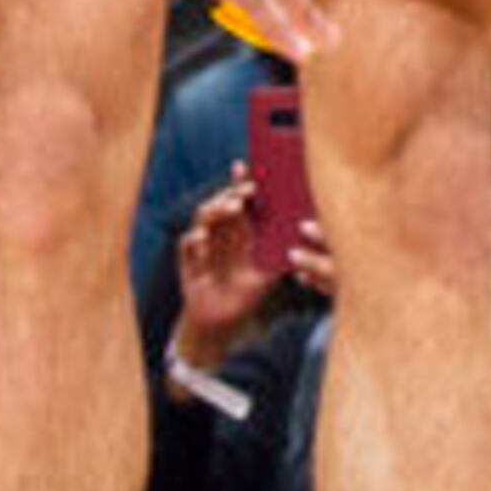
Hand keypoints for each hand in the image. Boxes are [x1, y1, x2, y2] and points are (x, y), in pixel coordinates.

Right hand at [172, 171, 291, 363]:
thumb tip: (304, 240)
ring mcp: (203, 244)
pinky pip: (187, 243)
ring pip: (204, 216)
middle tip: (251, 190)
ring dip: (217, 209)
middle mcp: (220, 232)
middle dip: (235, 192)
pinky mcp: (189, 261)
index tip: (254, 169)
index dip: (244, 183)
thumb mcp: (267, 274)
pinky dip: (195, 238)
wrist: (221, 321)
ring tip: (234, 208)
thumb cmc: (245, 293)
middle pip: (222, 202)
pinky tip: (204, 237)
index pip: (240, 200)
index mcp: (238, 230)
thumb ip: (280, 257)